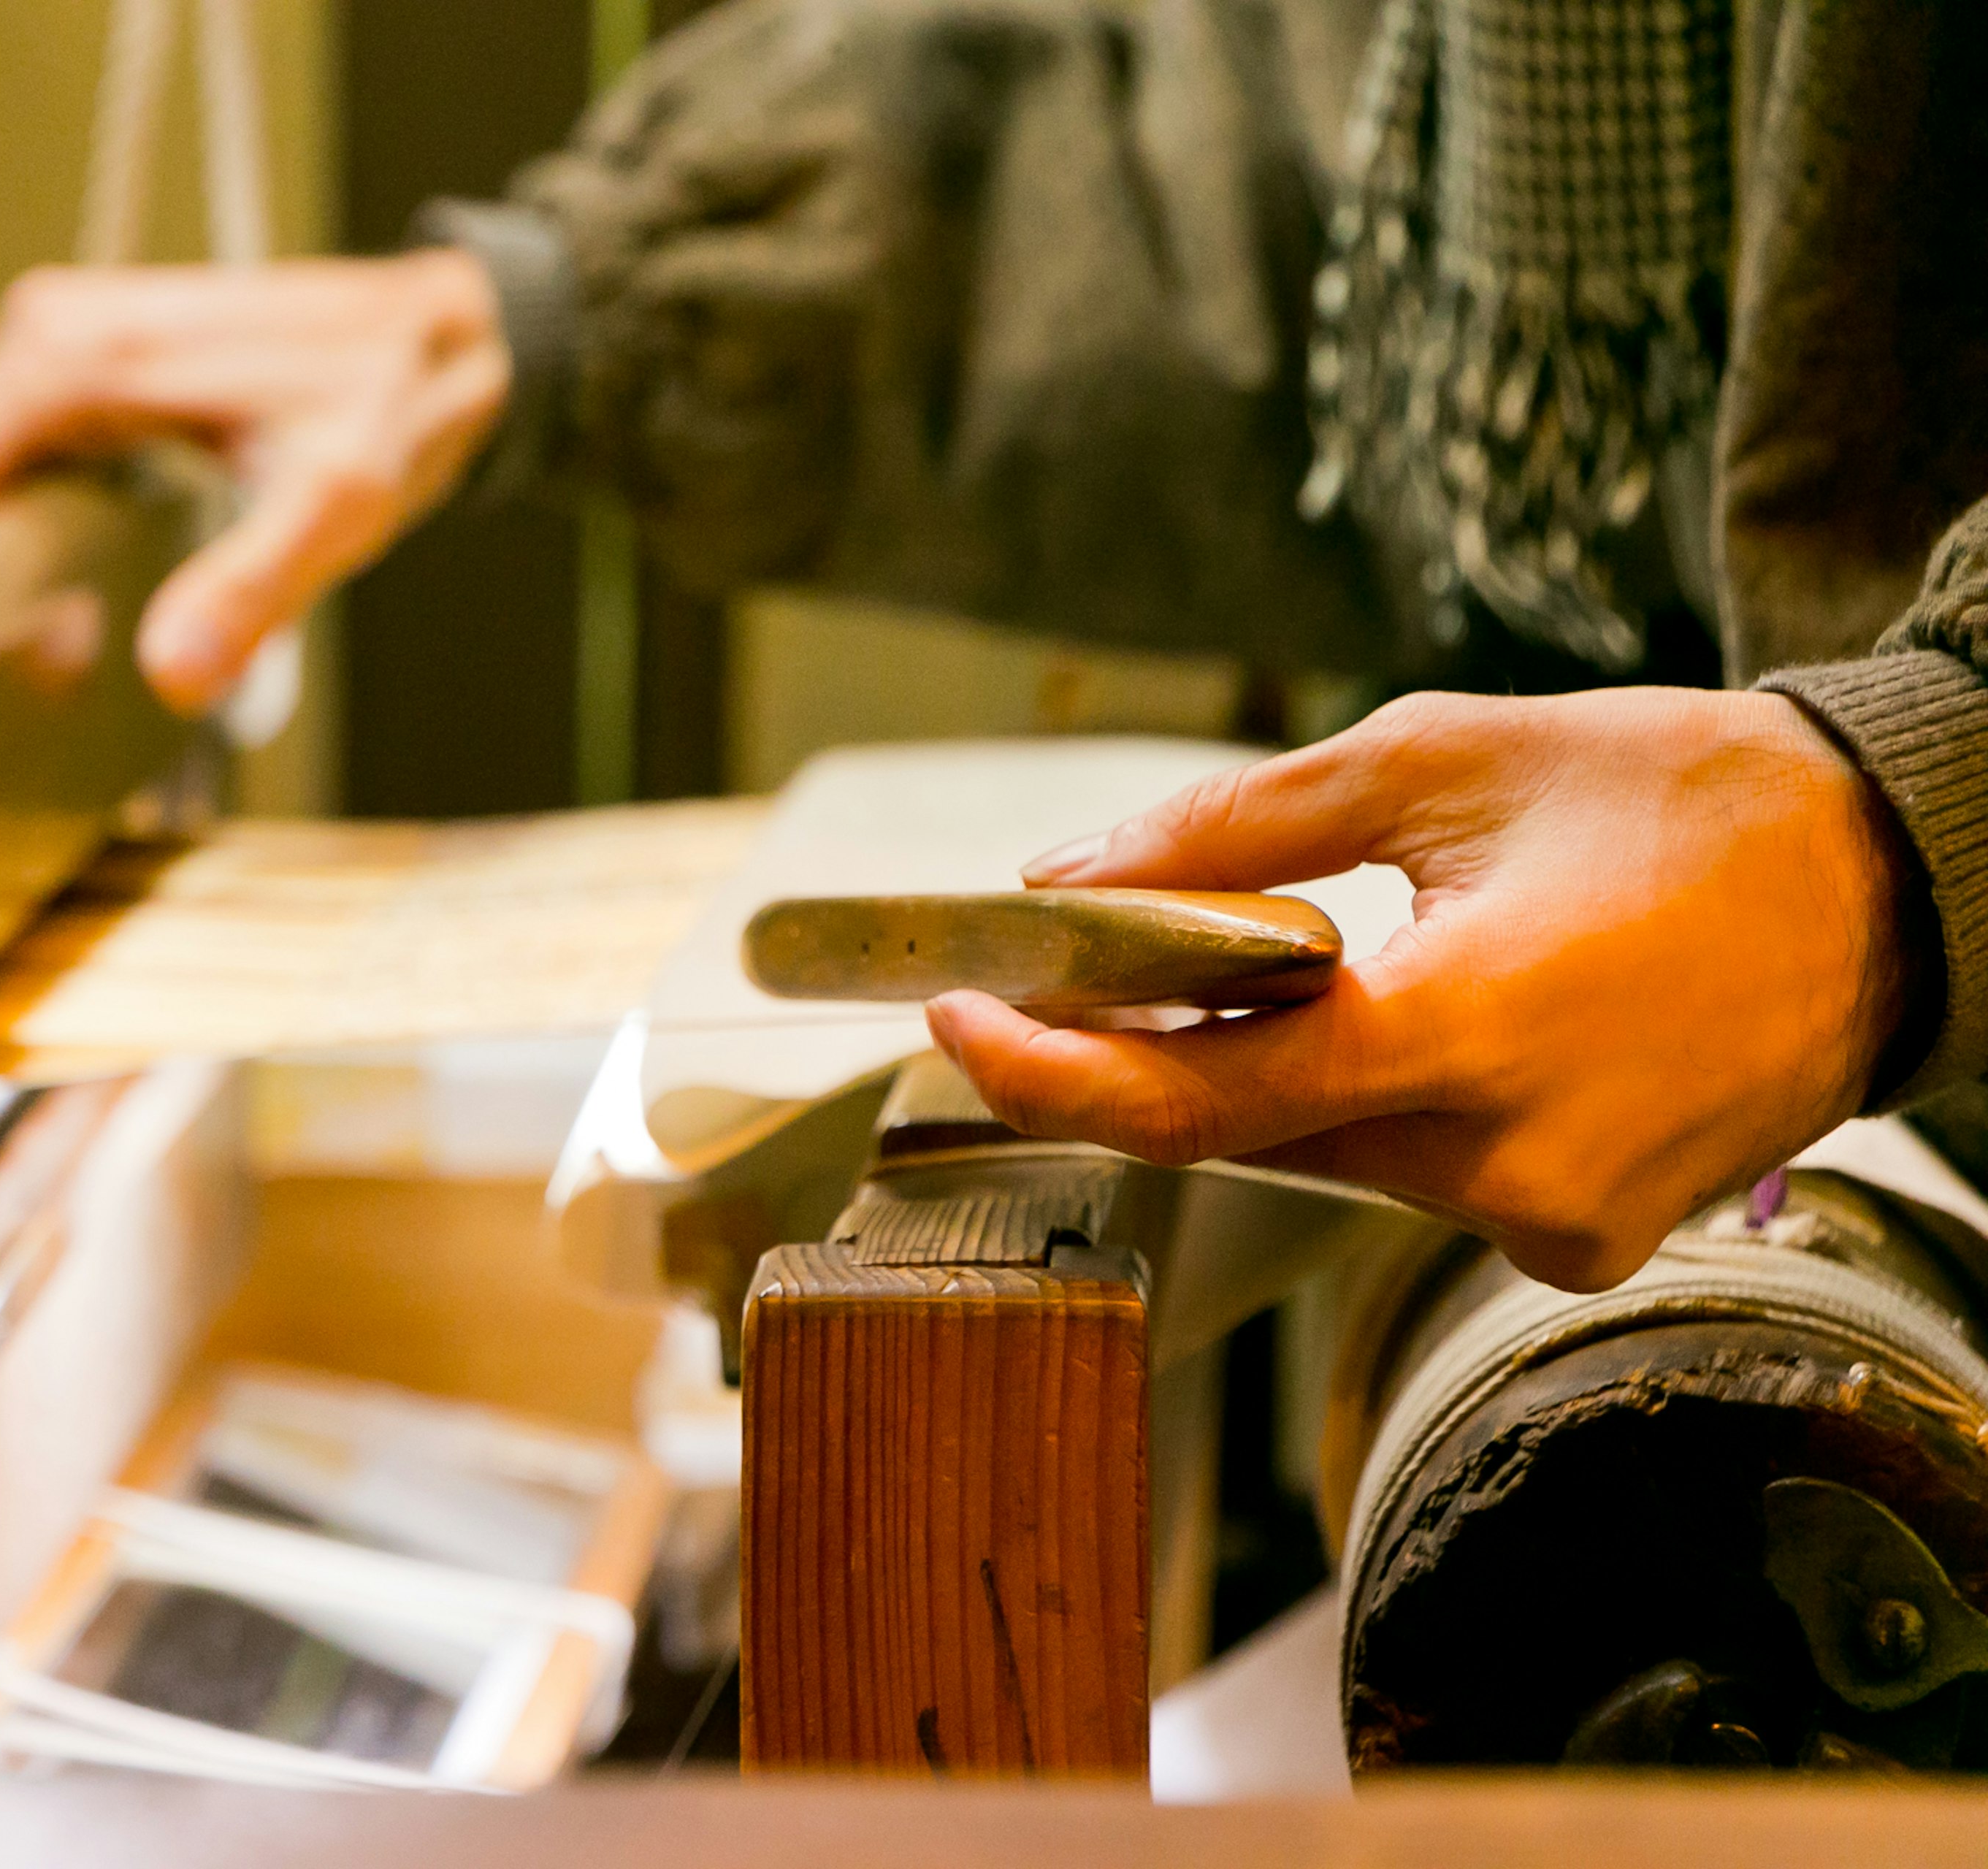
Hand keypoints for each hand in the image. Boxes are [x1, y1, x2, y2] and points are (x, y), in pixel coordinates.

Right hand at [0, 250, 509, 714]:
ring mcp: (57, 334)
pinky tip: (47, 593)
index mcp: (92, 359)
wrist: (426, 334)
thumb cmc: (380, 411)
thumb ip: (247, 589)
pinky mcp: (75, 353)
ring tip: (27, 648)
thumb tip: (169, 677)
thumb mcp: (332, 511)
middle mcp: (53, 330)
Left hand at [926, 689, 1916, 1290]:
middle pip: (1249, 1135)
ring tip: (1253, 973)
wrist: (1894, 882)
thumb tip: (1072, 876)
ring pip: (1326, 1159)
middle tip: (1058, 978)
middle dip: (1143, 1060)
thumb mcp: (1439, 758)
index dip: (1051, 1071)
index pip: (1200, 1101)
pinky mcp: (1577, 1240)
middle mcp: (1507, 1161)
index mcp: (1472, 1031)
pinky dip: (1364, 1106)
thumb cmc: (1677, 797)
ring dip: (1263, 1078)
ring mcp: (1549, 1219)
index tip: (956, 1020)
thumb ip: (1234, 828)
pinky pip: (1412, 1179)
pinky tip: (1388, 1020)